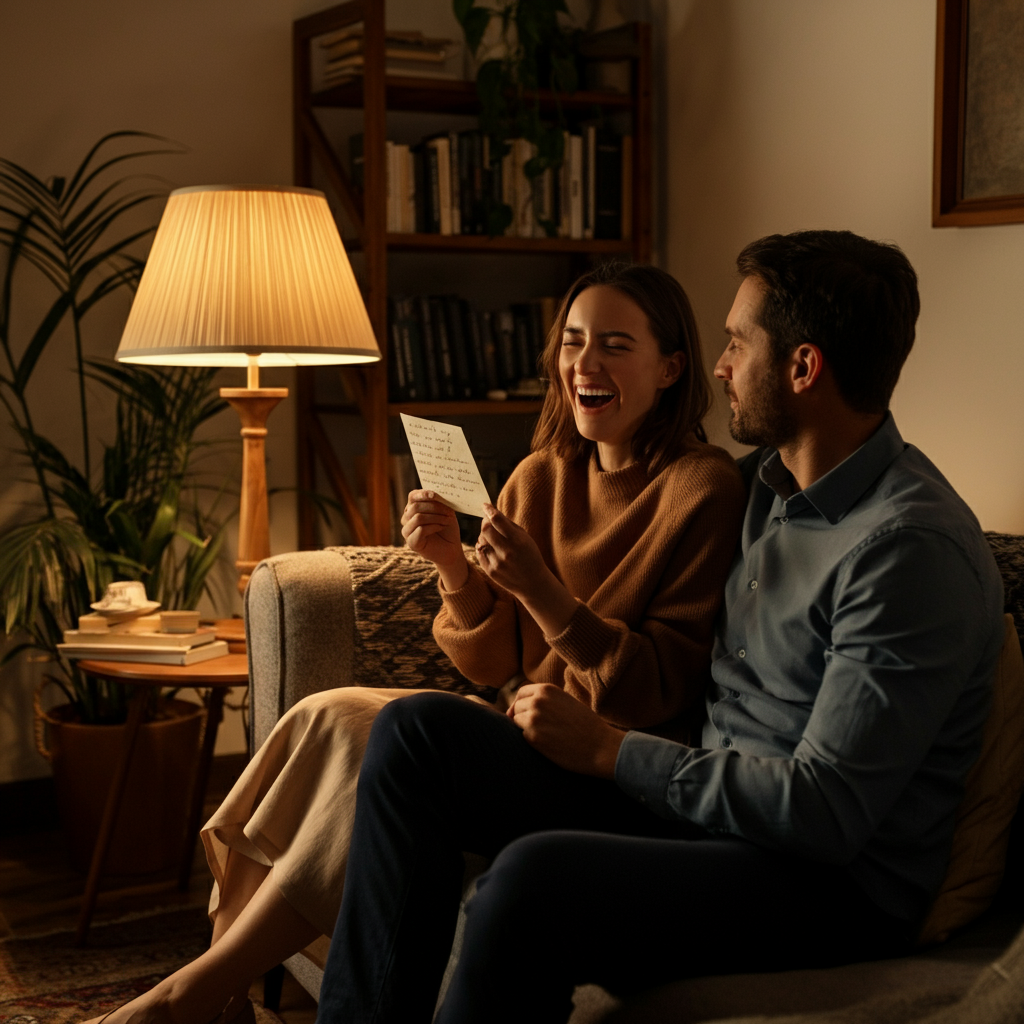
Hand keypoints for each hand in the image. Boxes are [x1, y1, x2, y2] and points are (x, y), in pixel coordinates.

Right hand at [402, 490, 467, 590]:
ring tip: (448, 520)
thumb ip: (438, 502)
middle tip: (449, 512)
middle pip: (415, 506)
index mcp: (413, 508)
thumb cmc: (447, 529)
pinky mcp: (411, 543)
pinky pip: (420, 529)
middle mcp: (407, 519)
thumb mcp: (445, 512)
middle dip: (434, 507)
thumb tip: (436, 492)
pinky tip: (441, 527)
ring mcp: (407, 531)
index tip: (434, 495)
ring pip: (417, 517)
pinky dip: (434, 526)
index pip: (412, 496)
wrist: (451, 549)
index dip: (422, 494)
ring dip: (436, 517)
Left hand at [476, 504, 553, 600]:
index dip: (489, 510)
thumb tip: (491, 510)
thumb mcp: (525, 537)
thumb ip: (508, 524)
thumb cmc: (529, 555)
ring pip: (481, 541)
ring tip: (493, 538)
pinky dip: (483, 548)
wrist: (533, 583)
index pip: (497, 520)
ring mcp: (498, 563)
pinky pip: (480, 553)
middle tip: (488, 521)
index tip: (485, 505)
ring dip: (484, 536)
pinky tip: (491, 548)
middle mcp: (507, 552)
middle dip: (485, 522)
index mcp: (518, 541)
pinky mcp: (491, 572)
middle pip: (485, 529)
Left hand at [507, 682, 624, 777]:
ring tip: (546, 735)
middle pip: (517, 708)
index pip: (521, 693)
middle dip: (523, 717)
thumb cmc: (586, 725)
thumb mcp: (565, 701)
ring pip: (517, 722)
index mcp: (547, 689)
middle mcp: (537, 701)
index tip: (525, 714)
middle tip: (539, 728)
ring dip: (525, 729)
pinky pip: (523, 737)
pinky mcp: (533, 737)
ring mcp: (533, 719)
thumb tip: (519, 706)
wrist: (600, 746)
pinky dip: (531, 741)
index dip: (521, 704)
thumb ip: (546, 700)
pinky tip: (548, 744)